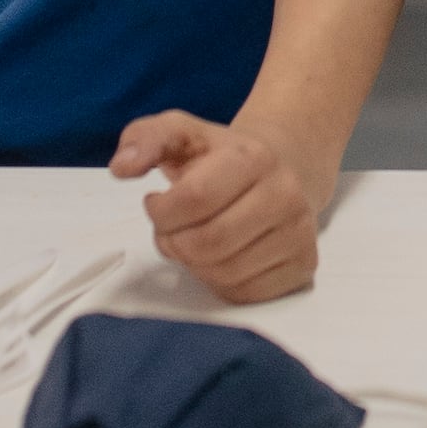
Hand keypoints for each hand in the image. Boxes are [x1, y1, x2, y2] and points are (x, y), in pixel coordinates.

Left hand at [112, 112, 320, 303]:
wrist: (286, 168)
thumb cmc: (222, 156)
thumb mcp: (181, 133)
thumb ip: (144, 139)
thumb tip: (122, 167)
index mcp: (253, 157)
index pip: (195, 199)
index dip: (162, 212)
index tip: (157, 204)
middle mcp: (285, 195)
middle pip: (208, 243)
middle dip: (174, 243)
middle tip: (171, 230)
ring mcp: (299, 234)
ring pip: (225, 273)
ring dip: (194, 265)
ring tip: (194, 240)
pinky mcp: (304, 266)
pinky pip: (245, 293)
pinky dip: (219, 282)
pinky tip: (219, 257)